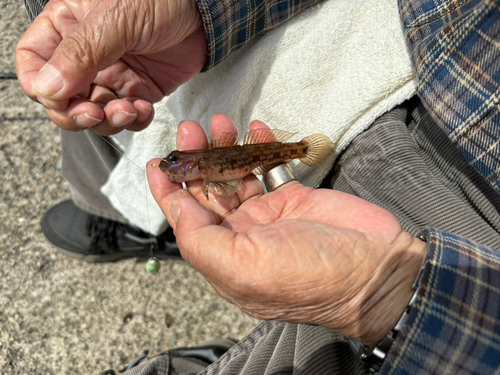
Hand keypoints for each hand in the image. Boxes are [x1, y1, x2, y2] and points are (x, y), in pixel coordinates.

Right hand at [16, 0, 205, 134]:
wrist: (204, 12)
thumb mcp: (115, 17)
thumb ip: (81, 52)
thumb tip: (48, 87)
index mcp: (67, 28)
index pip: (34, 63)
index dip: (40, 86)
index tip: (57, 97)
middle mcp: (86, 56)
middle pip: (63, 97)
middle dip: (75, 113)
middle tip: (93, 113)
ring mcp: (112, 75)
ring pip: (94, 112)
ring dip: (107, 120)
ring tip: (127, 109)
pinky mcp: (139, 90)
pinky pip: (127, 116)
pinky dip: (133, 120)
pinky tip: (144, 108)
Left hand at [147, 114, 425, 345]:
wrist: (377, 271)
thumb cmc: (313, 278)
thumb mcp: (245, 269)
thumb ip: (202, 240)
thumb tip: (175, 208)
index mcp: (225, 257)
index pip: (186, 220)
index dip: (168, 191)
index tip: (158, 161)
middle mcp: (243, 236)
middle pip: (208, 191)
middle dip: (196, 159)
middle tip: (192, 129)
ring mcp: (269, 215)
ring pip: (237, 175)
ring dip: (224, 148)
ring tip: (219, 123)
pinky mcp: (294, 197)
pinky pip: (269, 167)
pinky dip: (261, 147)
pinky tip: (255, 130)